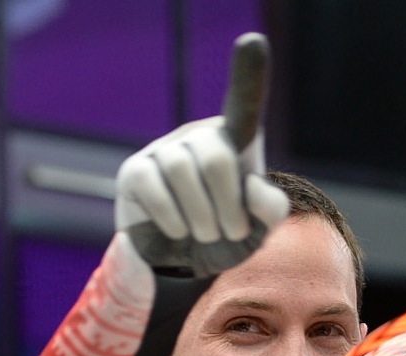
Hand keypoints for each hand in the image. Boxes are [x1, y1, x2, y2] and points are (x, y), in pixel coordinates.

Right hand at [114, 32, 288, 276]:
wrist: (185, 263)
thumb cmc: (226, 236)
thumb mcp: (258, 228)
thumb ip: (270, 208)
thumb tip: (254, 189)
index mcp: (235, 141)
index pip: (243, 104)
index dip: (247, 73)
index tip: (252, 42)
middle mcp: (199, 136)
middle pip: (217, 157)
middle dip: (228, 206)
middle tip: (231, 232)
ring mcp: (164, 150)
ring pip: (182, 171)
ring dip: (202, 217)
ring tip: (206, 235)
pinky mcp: (135, 171)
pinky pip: (154, 186)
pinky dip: (173, 219)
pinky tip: (179, 231)